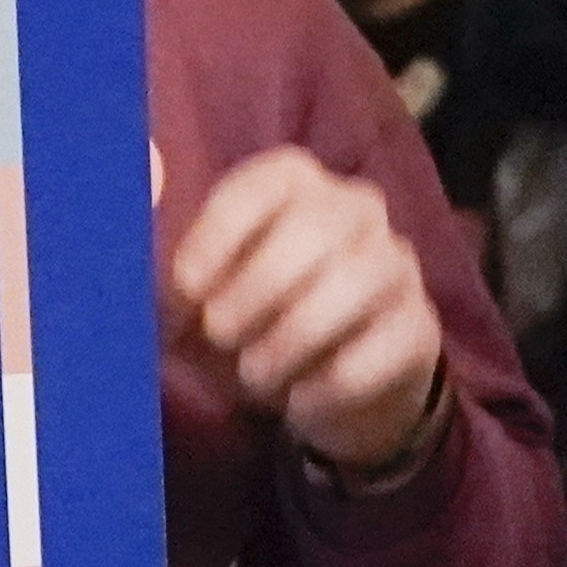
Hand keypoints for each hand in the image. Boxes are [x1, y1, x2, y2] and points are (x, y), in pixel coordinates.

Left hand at [172, 146, 446, 475]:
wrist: (319, 392)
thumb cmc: (242, 322)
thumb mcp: (193, 286)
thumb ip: (157, 230)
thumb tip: (148, 165)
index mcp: (296, 183)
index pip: (264, 185)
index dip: (218, 236)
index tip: (185, 289)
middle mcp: (357, 209)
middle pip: (314, 230)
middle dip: (253, 292)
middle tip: (219, 336)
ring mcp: (396, 267)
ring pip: (354, 286)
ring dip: (289, 341)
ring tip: (255, 374)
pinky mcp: (419, 329)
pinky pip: (379, 350)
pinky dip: (327, 385)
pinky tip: (299, 401)